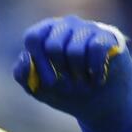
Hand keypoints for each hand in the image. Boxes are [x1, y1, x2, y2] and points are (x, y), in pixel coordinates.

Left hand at [12, 15, 131, 131]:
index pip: (33, 38)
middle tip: (70, 87)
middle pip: (53, 46)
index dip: (38, 62)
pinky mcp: (108, 37)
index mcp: (45, 34)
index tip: (49, 83)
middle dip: (61, 74)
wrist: (102, 106)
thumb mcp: (40, 89)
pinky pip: (96, 50)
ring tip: (84, 83)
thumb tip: (25, 57)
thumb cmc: (68, 93)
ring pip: (75, 51)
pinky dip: (96, 71)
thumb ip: (23, 75)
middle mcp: (66, 25)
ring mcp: (88, 28)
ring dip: (79, 76)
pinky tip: (98, 79)